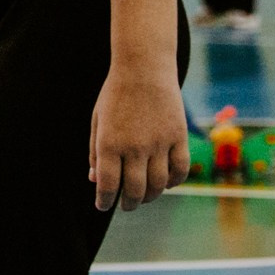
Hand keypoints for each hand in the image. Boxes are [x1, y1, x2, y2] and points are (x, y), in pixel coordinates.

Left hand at [88, 67, 188, 212]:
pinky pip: (180, 169)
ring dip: (151, 196)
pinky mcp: (178, 137)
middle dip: (128, 204)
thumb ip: (95, 152)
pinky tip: (166, 184)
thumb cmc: (115, 95)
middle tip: (125, 206)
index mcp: (109, 143)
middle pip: (135, 190)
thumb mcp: (97, 121)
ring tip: (144, 197)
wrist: (144, 69)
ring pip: (159, 184)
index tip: (103, 206)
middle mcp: (134, 147)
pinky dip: (174, 182)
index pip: (108, 185)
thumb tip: (95, 181)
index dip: (104, 200)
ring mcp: (159, 143)